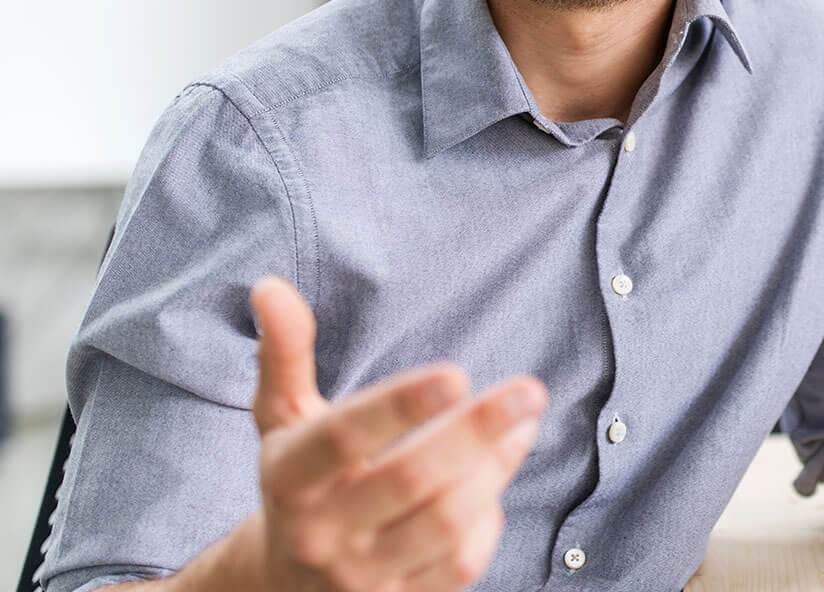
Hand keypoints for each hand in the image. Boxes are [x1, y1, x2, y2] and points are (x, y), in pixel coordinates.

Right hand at [248, 276, 546, 591]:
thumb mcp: (281, 420)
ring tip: (523, 424)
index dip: (400, 404)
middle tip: (528, 390)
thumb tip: (270, 287)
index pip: (345, 437)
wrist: (279, 589)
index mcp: (291, 476)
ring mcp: (361, 576)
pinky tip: (497, 477)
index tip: (457, 372)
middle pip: (411, 479)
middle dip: (476, 431)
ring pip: (445, 525)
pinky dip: (488, 520)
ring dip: (495, 470)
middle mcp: (322, 532)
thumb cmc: (298, 482)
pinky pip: (459, 567)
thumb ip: (286, 354)